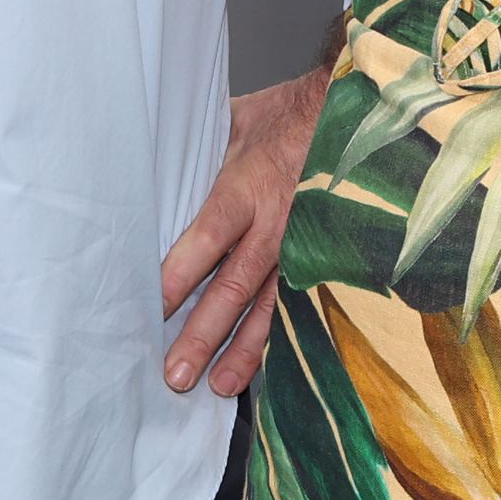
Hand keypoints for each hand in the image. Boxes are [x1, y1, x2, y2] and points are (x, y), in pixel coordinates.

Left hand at [159, 64, 328, 398]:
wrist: (352, 113)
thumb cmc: (283, 117)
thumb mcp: (232, 124)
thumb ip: (195, 157)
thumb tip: (147, 173)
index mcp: (248, 187)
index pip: (208, 237)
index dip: (180, 274)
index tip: (152, 308)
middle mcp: (278, 224)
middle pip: (234, 286)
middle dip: (203, 333)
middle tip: (175, 373)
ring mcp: (304, 248)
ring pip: (270, 307)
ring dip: (242, 351)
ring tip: (216, 387)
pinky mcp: (324, 261)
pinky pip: (300, 306)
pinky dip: (280, 340)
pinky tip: (264, 371)